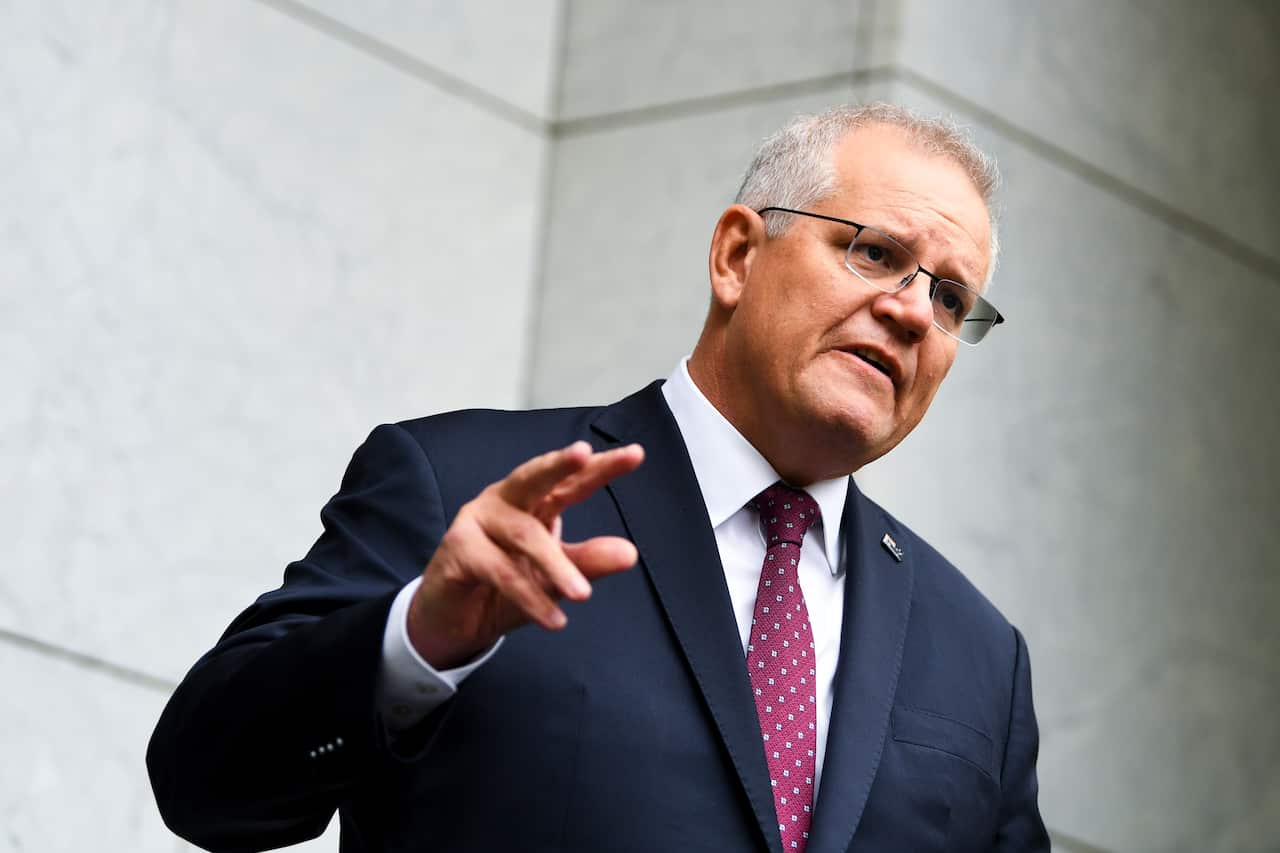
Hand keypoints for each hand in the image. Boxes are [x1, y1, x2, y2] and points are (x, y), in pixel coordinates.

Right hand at [407, 441, 644, 668]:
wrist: (452, 620)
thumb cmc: (504, 588)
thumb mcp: (554, 578)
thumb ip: (587, 561)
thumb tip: (630, 553)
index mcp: (533, 502)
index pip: (571, 481)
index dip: (601, 468)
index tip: (636, 454)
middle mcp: (505, 501)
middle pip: (534, 476)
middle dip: (560, 464)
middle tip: (586, 454)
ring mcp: (477, 521)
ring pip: (524, 534)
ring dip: (556, 565)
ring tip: (582, 594)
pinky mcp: (458, 550)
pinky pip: (500, 571)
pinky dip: (529, 597)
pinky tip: (554, 619)